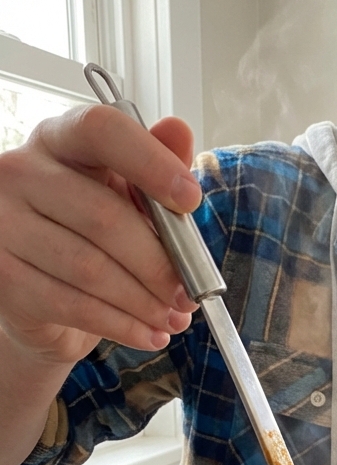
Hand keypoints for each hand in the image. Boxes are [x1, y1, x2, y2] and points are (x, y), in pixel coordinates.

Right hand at [0, 103, 201, 369]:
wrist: (40, 298)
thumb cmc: (90, 236)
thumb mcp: (128, 197)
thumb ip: (156, 167)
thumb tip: (179, 130)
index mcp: (58, 140)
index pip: (100, 130)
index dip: (150, 162)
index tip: (190, 199)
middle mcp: (20, 172)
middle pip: (104, 217)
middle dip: (158, 263)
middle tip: (190, 292)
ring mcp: (2, 224)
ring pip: (91, 268)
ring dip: (144, 301)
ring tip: (175, 317)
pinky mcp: (1, 277)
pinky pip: (74, 305)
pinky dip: (122, 325)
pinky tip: (150, 333)